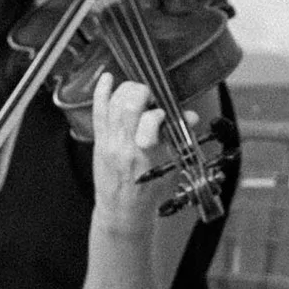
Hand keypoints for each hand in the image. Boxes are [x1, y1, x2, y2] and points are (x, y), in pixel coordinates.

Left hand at [89, 70, 165, 239]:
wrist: (122, 211)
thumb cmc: (148, 192)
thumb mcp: (169, 168)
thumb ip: (178, 139)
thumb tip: (191, 116)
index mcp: (145, 153)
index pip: (151, 120)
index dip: (161, 111)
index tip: (166, 114)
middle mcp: (123, 145)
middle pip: (128, 104)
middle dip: (143, 92)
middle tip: (151, 97)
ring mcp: (108, 141)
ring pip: (113, 102)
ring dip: (127, 90)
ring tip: (138, 92)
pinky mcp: (99, 140)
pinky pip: (97, 110)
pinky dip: (101, 91)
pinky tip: (107, 77)